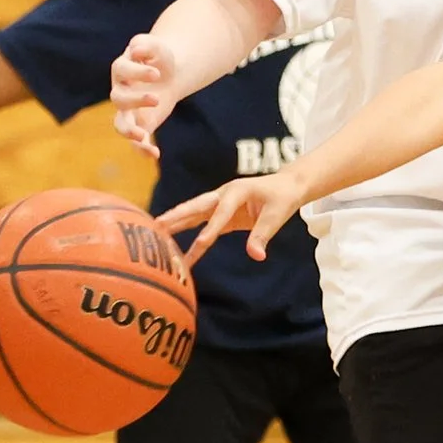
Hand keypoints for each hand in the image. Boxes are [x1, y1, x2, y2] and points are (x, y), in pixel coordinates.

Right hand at [110, 32, 176, 155]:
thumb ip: (146, 45)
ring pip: (120, 124)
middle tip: (157, 98)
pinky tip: (155, 154)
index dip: (137, 73)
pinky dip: (142, 149)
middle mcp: (120, 92)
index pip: (122, 70)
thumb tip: (135, 52)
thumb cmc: (159, 57)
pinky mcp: (140, 125)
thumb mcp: (156, 46)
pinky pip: (135, 142)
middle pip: (118, 99)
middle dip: (136, 100)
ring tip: (141, 136)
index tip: (157, 74)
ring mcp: (128, 111)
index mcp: (121, 69)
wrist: (169, 74)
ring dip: (129, 131)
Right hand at [156, 168, 307, 264]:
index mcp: (236, 191)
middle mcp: (223, 195)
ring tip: (156, 234)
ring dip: (176, 224)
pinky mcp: (221, 215)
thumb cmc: (283, 197)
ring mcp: (220, 204)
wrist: (286, 186)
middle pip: (195, 206)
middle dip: (176, 216)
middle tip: (157, 225)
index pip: (221, 213)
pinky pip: (202, 226)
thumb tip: (256, 256)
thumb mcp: (278, 215)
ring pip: (193, 215)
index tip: (200, 244)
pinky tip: (178, 250)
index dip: (211, 228)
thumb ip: (263, 235)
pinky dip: (190, 236)